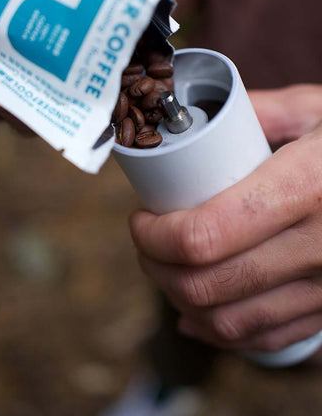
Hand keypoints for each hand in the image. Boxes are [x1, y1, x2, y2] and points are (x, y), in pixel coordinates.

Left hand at [130, 84, 321, 352]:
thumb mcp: (317, 108)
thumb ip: (257, 109)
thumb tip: (193, 118)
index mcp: (307, 186)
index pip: (205, 234)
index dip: (155, 235)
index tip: (141, 217)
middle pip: (207, 283)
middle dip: (156, 267)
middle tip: (145, 240)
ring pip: (231, 321)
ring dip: (179, 301)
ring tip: (163, 271)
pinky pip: (268, 338)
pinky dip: (221, 332)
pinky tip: (197, 314)